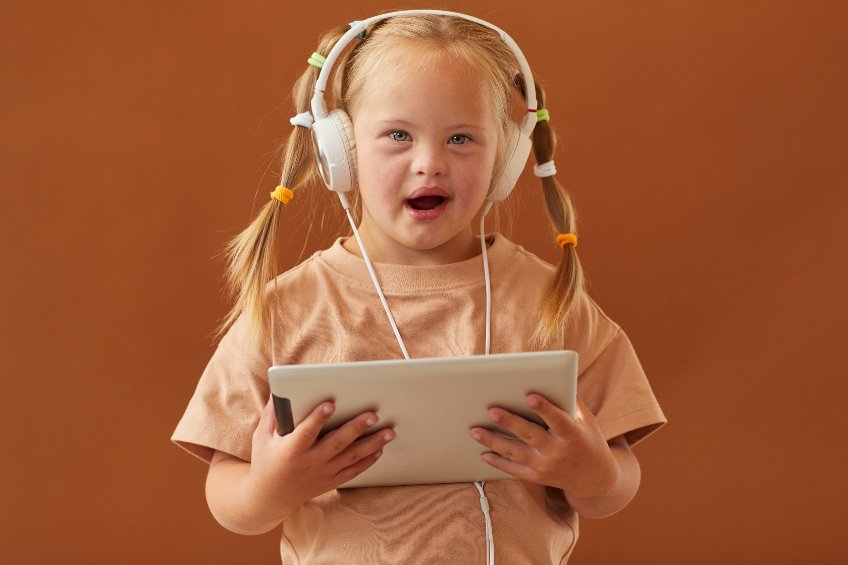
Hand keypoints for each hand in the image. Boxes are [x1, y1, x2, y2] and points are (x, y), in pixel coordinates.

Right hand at [246, 397, 395, 523]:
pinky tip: (380, 448)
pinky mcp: (331, 481)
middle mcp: (309, 463)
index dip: (317, 418)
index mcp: (290, 450)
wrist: (270, 498)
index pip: (306, 432)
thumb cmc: (266, 460)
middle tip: (373, 415)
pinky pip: (354, 471)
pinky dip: (368, 460)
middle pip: (337, 444)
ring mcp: (323, 474)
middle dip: (356, 428)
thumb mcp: (261, 437)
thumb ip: (272, 414)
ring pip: (351, 457)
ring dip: (372, 444)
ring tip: (389, 431)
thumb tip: (280, 391)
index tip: (330, 403)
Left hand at [469, 394, 617, 499]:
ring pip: (515, 453)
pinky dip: (497, 462)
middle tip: (491, 410)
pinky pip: (513, 470)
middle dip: (510, 422)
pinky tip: (483, 453)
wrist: (594, 478)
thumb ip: (571, 400)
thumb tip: (556, 374)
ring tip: (474, 431)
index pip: (557, 419)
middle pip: (530, 435)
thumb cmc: (587, 440)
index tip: (530, 395)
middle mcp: (557, 452)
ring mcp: (545, 467)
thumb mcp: (587, 420)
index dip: (544, 408)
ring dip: (493, 441)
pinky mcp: (536, 477)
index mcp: (572, 434)